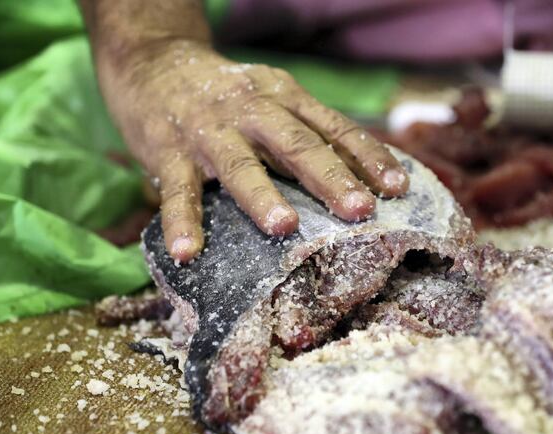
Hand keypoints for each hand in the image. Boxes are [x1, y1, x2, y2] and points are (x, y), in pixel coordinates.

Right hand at [96, 39, 408, 261]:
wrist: (154, 61)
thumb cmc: (228, 94)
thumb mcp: (273, 99)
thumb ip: (308, 131)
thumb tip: (361, 175)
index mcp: (284, 97)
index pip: (334, 127)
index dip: (367, 156)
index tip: (398, 187)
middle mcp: (251, 109)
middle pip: (296, 143)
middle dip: (330, 177)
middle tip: (359, 210)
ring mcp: (209, 130)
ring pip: (239, 163)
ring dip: (262, 195)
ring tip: (284, 226)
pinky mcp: (169, 151)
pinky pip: (177, 190)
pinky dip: (181, 222)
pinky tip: (188, 253)